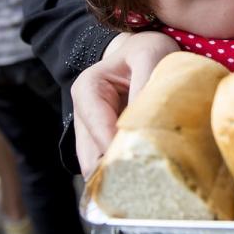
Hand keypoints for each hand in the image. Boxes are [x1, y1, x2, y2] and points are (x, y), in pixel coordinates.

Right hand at [70, 30, 179, 176]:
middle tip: (150, 182)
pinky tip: (146, 178)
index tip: (148, 164)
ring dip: (121, 178)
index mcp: (87, 91)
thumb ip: (145, 84)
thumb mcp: (149, 56)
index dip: (120, 152)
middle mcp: (83, 115)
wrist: (145, 51)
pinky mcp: (103, 143)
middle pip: (91, 159)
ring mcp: (90, 132)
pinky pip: (110, 167)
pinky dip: (126, 174)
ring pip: (98, 169)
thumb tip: (142, 123)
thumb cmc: (147, 50)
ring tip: (150, 183)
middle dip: (118, 173)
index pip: (99, 132)